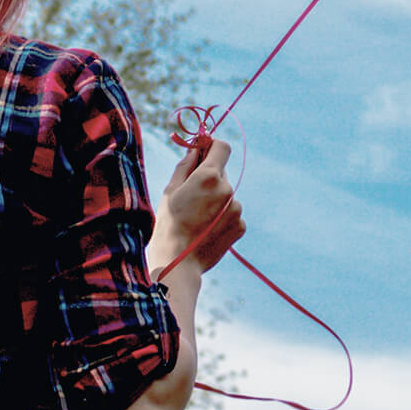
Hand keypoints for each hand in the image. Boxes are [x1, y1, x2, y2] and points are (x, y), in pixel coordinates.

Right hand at [148, 139, 245, 274]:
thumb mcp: (171, 190)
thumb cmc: (169, 224)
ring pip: (226, 195)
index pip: (222, 147)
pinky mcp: (241, 226)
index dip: (212, 147)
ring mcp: (237, 209)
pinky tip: (206, 229)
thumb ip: (185, 165)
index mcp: (209, 176)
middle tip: (192, 195)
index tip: (203, 152)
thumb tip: (195, 150)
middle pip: (222, 173)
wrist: (178, 263)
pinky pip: (231, 213)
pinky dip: (221, 217)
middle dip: (209, 178)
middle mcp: (228, 189)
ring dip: (215, 200)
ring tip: (197, 218)